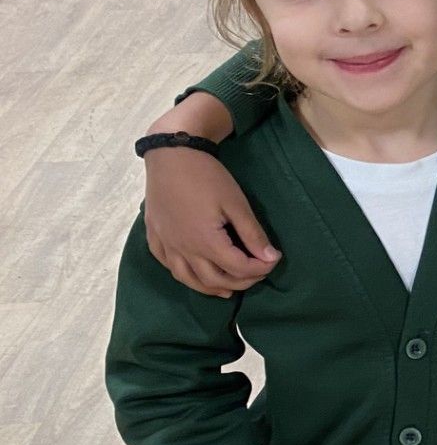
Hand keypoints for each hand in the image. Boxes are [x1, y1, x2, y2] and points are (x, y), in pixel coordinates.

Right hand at [143, 150, 277, 296]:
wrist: (170, 155)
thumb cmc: (206, 176)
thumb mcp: (236, 204)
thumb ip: (253, 234)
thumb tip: (270, 258)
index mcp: (206, 243)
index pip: (238, 268)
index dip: (260, 269)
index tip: (273, 261)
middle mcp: (183, 250)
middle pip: (215, 280)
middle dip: (240, 282)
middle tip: (257, 274)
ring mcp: (166, 245)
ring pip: (188, 279)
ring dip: (211, 288)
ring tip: (229, 289)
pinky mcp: (155, 237)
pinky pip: (168, 266)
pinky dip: (185, 275)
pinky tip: (194, 274)